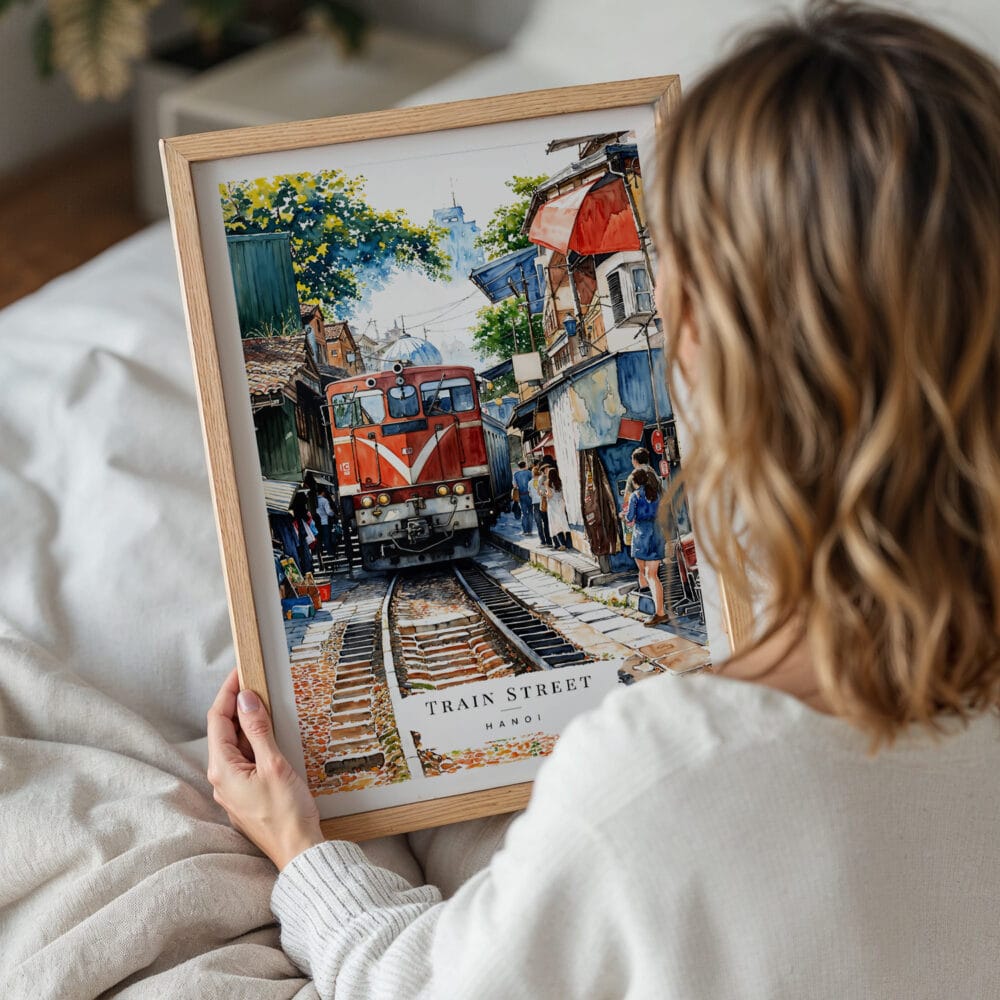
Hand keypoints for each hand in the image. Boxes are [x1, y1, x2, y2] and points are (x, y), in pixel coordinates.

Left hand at [207, 668, 323, 869]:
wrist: (298, 852)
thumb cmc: (287, 813)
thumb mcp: (274, 764)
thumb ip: (258, 730)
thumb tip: (246, 699)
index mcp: (223, 769)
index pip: (218, 719)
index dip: (228, 692)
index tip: (241, 672)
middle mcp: (222, 779)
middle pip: (223, 732)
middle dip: (237, 705)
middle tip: (256, 682)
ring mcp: (233, 789)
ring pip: (235, 746)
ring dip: (247, 723)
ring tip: (265, 703)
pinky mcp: (247, 795)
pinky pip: (245, 760)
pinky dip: (255, 742)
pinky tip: (270, 735)